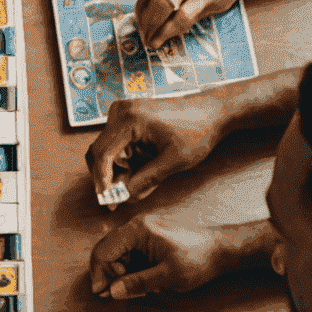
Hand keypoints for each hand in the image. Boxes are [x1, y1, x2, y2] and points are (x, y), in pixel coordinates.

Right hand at [85, 92, 227, 202]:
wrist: (212, 111)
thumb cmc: (197, 131)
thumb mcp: (174, 161)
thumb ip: (146, 180)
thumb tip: (124, 197)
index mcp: (129, 119)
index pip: (102, 154)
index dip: (102, 181)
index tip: (107, 201)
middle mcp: (120, 111)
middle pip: (99, 152)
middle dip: (107, 177)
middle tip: (117, 200)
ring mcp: (122, 112)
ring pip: (106, 150)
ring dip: (117, 170)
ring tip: (138, 184)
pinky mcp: (127, 116)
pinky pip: (116, 143)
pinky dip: (123, 161)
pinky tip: (140, 169)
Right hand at [89, 209, 245, 298]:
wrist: (223, 249)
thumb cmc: (199, 258)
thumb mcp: (167, 276)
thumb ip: (137, 283)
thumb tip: (112, 291)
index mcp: (137, 231)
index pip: (103, 250)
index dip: (99, 273)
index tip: (102, 292)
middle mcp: (136, 227)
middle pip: (108, 251)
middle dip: (110, 274)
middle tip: (119, 293)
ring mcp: (143, 232)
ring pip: (119, 254)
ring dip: (122, 273)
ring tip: (139, 288)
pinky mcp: (150, 239)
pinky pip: (131, 254)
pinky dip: (132, 269)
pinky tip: (146, 280)